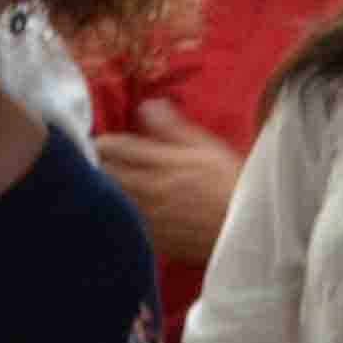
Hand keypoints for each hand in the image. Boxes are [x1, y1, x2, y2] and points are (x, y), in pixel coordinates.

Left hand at [95, 103, 241, 264]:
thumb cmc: (232, 184)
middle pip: (102, 173)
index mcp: (163, 162)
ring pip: (108, 198)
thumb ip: (174, 128)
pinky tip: (122, 209)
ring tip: (106, 183)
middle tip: (97, 160)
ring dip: (103, 188)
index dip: (104, 142)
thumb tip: (148, 105)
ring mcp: (144, 215)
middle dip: (96, 164)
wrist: (245, 230)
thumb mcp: (209, 149)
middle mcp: (148, 189)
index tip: (104, 141)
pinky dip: (116, 212)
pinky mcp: (146, 237)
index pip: (115, 147)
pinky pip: (120, 222)